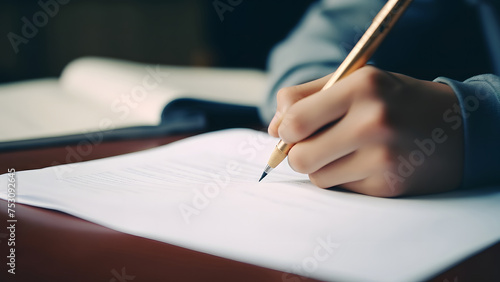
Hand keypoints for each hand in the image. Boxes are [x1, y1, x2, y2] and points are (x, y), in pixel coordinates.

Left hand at [268, 66, 462, 196]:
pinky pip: (341, 189)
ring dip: (322, 167)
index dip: (283, 130)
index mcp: (362, 86)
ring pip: (317, 177)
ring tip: (347, 151)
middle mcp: (374, 121)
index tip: (291, 130)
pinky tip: (367, 164)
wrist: (456, 128)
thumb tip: (272, 130)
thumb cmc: (394, 101)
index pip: (295, 120)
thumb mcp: (356, 82)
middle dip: (298, 154)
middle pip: (299, 157)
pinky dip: (345, 179)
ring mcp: (383, 157)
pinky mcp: (389, 186)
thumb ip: (306, 97)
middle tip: (314, 144)